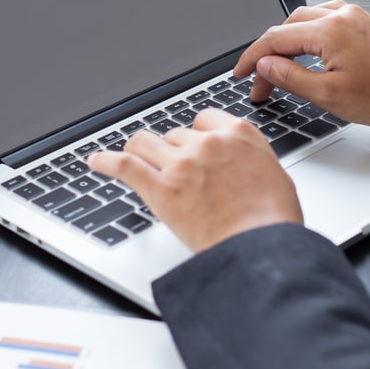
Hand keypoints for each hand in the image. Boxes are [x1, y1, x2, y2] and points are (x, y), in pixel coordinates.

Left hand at [88, 109, 301, 252]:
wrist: (262, 249)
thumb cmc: (273, 220)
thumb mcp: (274, 175)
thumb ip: (249, 159)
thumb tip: (240, 165)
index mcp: (238, 134)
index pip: (203, 120)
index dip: (195, 135)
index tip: (191, 145)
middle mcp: (207, 143)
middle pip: (175, 135)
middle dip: (173, 151)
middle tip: (174, 171)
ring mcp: (181, 164)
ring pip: (146, 142)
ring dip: (141, 152)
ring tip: (134, 158)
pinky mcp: (161, 188)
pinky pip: (125, 165)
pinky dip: (106, 162)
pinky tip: (95, 162)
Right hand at [234, 0, 369, 138]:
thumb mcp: (328, 95)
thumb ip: (291, 77)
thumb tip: (264, 65)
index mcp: (329, 31)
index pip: (275, 39)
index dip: (251, 58)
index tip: (240, 74)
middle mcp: (340, 15)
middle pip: (287, 27)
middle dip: (268, 54)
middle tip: (261, 82)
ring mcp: (352, 15)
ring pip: (304, 20)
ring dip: (286, 42)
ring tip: (279, 69)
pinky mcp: (361, 21)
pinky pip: (323, 18)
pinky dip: (307, 34)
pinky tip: (305, 51)